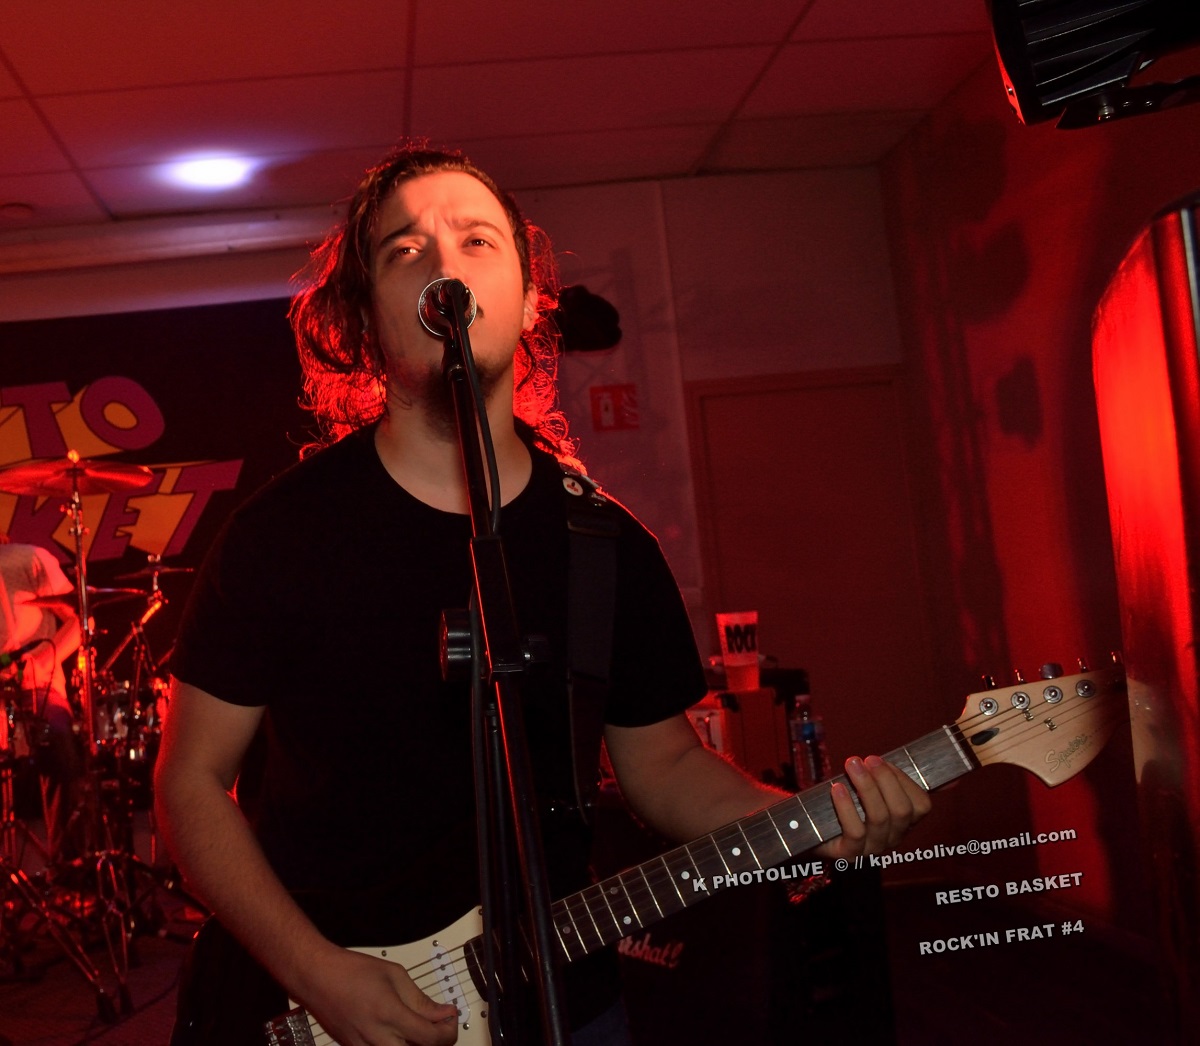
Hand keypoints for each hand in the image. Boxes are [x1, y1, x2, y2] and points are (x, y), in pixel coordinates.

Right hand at [298, 944, 459, 1045]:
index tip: (451, 1017)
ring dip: (414, 1045)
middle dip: (434, 1043)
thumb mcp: (394, 975)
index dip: (448, 1031)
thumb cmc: (351, 970)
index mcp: (389, 1014)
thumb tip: (443, 1012)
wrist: (316, 977)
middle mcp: (377, 1037)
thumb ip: (420, 999)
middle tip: (438, 1026)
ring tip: (418, 1027)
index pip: (430, 1038)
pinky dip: (395, 1045)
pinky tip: (398, 1032)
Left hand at [814, 755, 930, 861]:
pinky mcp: (849, 854)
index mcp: (903, 822)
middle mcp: (892, 838)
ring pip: (879, 818)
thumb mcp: (867, 790)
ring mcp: (872, 848)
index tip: (883, 761)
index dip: (904, 780)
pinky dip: (847, 807)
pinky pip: (855, 831)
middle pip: (901, 810)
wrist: (810, 830)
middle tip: (868, 759)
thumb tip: (906, 765)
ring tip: (852, 765)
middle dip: (886, 779)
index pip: (921, 805)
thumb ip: (882, 777)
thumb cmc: (843, 804)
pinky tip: (837, 788)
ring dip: (866, 786)